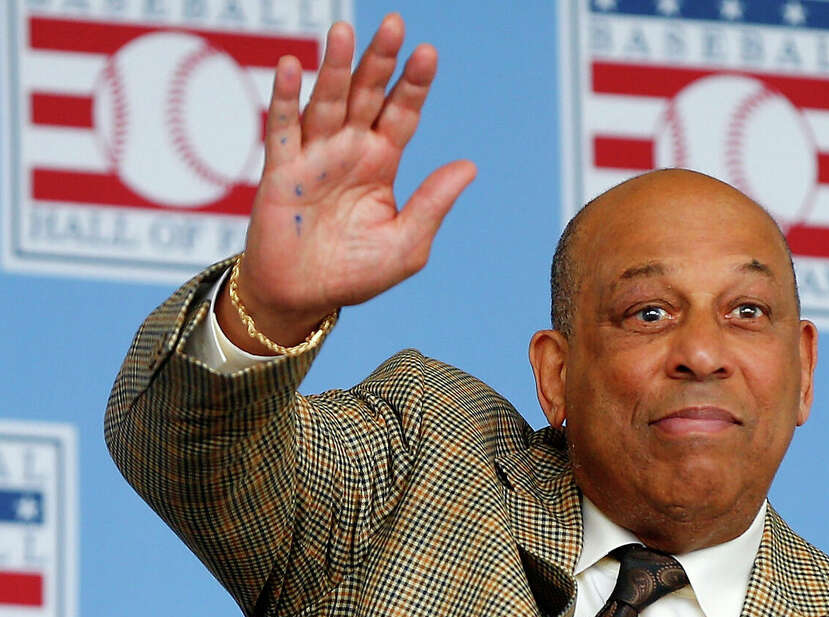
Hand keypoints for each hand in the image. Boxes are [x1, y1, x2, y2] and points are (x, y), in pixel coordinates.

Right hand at [218, 14, 475, 351]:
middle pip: (366, 94)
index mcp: (382, 163)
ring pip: (326, 101)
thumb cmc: (356, 273)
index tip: (428, 54)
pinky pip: (281, 127)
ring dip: (334, 67)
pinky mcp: (280, 171)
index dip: (414, 84)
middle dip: (379, 60)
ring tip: (344, 32)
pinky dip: (283, 97)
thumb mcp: (406, 243)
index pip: (402, 113)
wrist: (304, 299)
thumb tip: (469, 166)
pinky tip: (290, 66)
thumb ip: (433, 203)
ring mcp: (314, 156)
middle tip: (394, 25)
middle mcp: (349, 150)